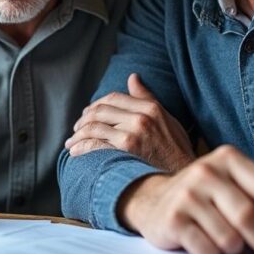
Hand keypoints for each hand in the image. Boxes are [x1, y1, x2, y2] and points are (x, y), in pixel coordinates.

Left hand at [66, 73, 194, 171]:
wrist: (183, 176)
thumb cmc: (176, 149)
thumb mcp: (167, 119)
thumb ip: (147, 98)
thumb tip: (132, 77)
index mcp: (149, 108)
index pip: (113, 98)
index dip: (96, 104)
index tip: (88, 113)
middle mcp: (140, 117)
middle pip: (100, 111)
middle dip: (83, 120)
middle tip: (76, 129)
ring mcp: (132, 134)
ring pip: (94, 127)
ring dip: (78, 135)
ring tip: (71, 142)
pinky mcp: (125, 151)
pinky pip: (95, 144)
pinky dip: (81, 147)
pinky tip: (75, 152)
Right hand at [119, 145, 253, 253]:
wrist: (155, 200)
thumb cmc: (206, 195)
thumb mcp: (232, 181)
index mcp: (227, 158)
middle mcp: (205, 171)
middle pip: (248, 215)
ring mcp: (186, 195)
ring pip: (229, 238)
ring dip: (236, 249)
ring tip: (230, 243)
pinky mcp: (172, 220)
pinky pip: (208, 250)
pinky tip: (208, 243)